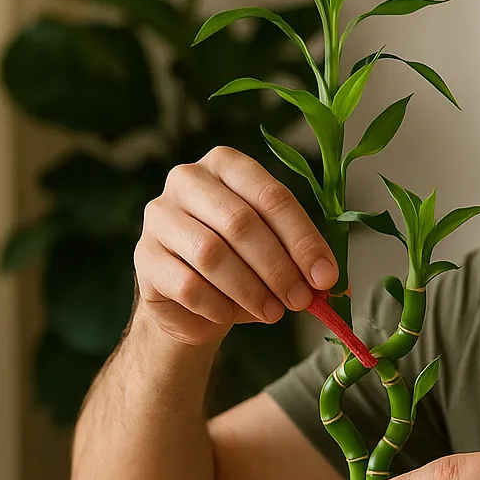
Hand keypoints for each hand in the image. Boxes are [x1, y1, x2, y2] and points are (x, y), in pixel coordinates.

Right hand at [134, 146, 336, 346]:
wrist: (192, 300)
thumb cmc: (243, 264)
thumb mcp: (279, 253)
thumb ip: (305, 260)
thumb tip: (336, 283)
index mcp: (227, 164)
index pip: (272, 197)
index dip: (303, 240)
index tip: (325, 277)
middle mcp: (187, 179)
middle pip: (241, 223)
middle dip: (278, 267)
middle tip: (300, 300)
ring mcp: (159, 216)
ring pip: (212, 254)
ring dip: (251, 290)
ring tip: (274, 312)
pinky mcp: (143, 257)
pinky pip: (187, 285)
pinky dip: (217, 306)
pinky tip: (230, 316)